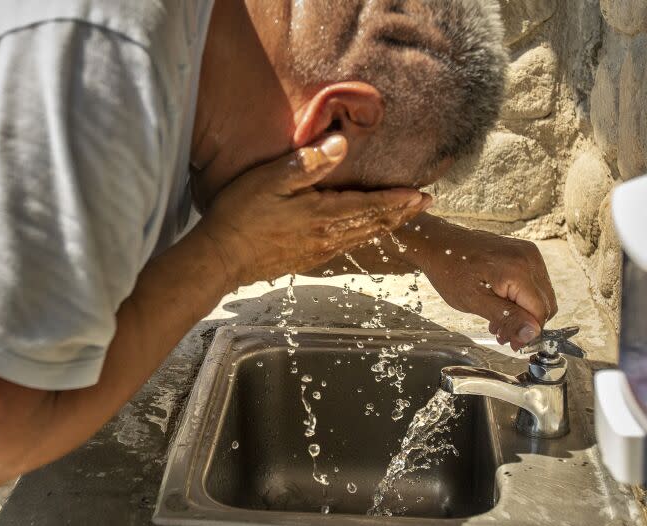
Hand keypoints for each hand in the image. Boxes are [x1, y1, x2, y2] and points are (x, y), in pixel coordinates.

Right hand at [196, 135, 432, 288]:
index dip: (398, 200)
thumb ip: (307, 163)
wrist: (222, 257)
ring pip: (361, 237)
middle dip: (400, 213)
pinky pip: (345, 247)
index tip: (421, 194)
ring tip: (403, 217)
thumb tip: (341, 144)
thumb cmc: (241, 214)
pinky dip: (363, 237)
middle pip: (373, 224)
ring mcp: (317, 251)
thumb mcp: (271, 180)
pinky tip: (363, 234)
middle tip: (425, 204)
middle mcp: (327, 236)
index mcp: (322, 214)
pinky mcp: (306, 259)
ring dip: (385, 226)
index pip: (370, 205)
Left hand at [417, 223, 556, 349]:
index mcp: (518, 270)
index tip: (512, 343)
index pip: (540, 311)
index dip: (527, 331)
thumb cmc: (449, 269)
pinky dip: (520, 297)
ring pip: (540, 295)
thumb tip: (532, 334)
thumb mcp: (474, 301)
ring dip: (523, 312)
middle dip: (525, 323)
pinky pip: (532, 282)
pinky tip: (501, 305)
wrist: (438, 243)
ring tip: (498, 322)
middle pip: (545, 303)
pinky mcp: (523, 252)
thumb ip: (507, 318)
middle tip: (502, 334)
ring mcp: (528, 253)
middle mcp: (529, 258)